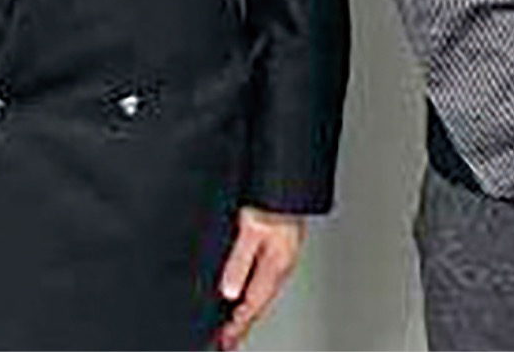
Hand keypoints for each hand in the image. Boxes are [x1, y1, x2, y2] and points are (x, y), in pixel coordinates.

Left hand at [215, 206, 304, 350]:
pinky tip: (245, 287)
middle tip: (227, 340)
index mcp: (276, 264)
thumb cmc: (273, 198)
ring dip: (247, 306)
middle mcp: (281, 262)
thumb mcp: (251, 229)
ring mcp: (281, 253)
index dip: (237, 325)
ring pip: (262, 289)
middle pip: (259, 301)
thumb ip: (240, 261)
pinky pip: (263, 274)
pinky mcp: (279, 243)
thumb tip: (229, 291)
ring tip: (233, 322)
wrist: (289, 178)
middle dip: (242, 322)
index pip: (253, 304)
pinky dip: (252, 288)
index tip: (224, 341)